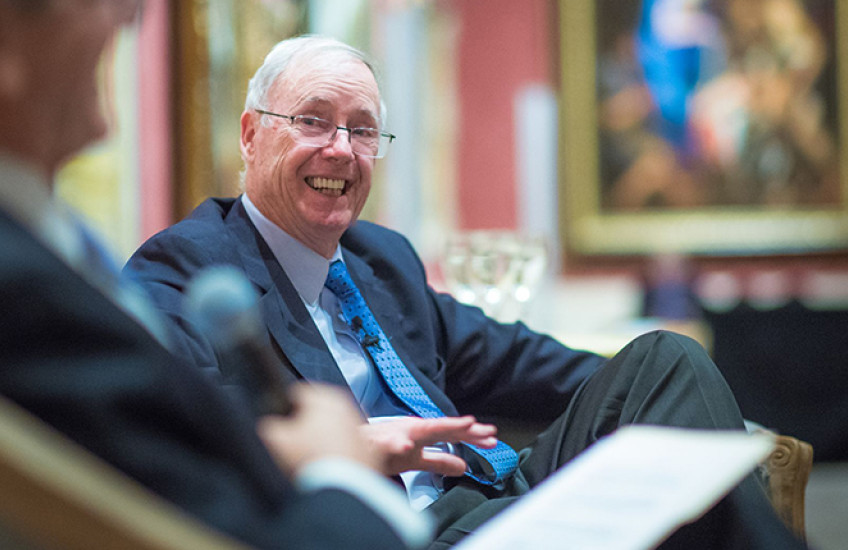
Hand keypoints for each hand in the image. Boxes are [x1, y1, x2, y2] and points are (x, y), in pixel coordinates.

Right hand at [257, 384, 379, 474]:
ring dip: (320, 445)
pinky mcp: (370, 453)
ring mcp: (362, 431)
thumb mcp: (274, 439)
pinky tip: (326, 472)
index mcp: (326, 397)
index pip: (297, 394)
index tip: (278, 427)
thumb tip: (265, 425)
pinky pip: (345, 452)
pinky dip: (336, 459)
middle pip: (315, 414)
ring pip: (332, 433)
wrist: (342, 493)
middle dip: (303, 429)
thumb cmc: (312, 462)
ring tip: (310, 464)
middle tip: (293, 449)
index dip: (282, 410)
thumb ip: (265, 425)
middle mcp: (349, 409)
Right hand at [361, 416, 497, 476]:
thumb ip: (439, 461)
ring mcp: (397, 433)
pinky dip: (397, 443)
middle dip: (460, 426)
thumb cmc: (383, 449)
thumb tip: (463, 466)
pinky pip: (389, 443)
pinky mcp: (379, 443)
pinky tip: (406, 445)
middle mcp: (413, 429)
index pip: (452, 433)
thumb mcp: (417, 458)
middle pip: (442, 426)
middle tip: (478, 426)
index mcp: (423, 433)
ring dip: (436, 428)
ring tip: (456, 427)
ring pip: (419, 430)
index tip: (492, 438)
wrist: (351, 445)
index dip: (472, 435)